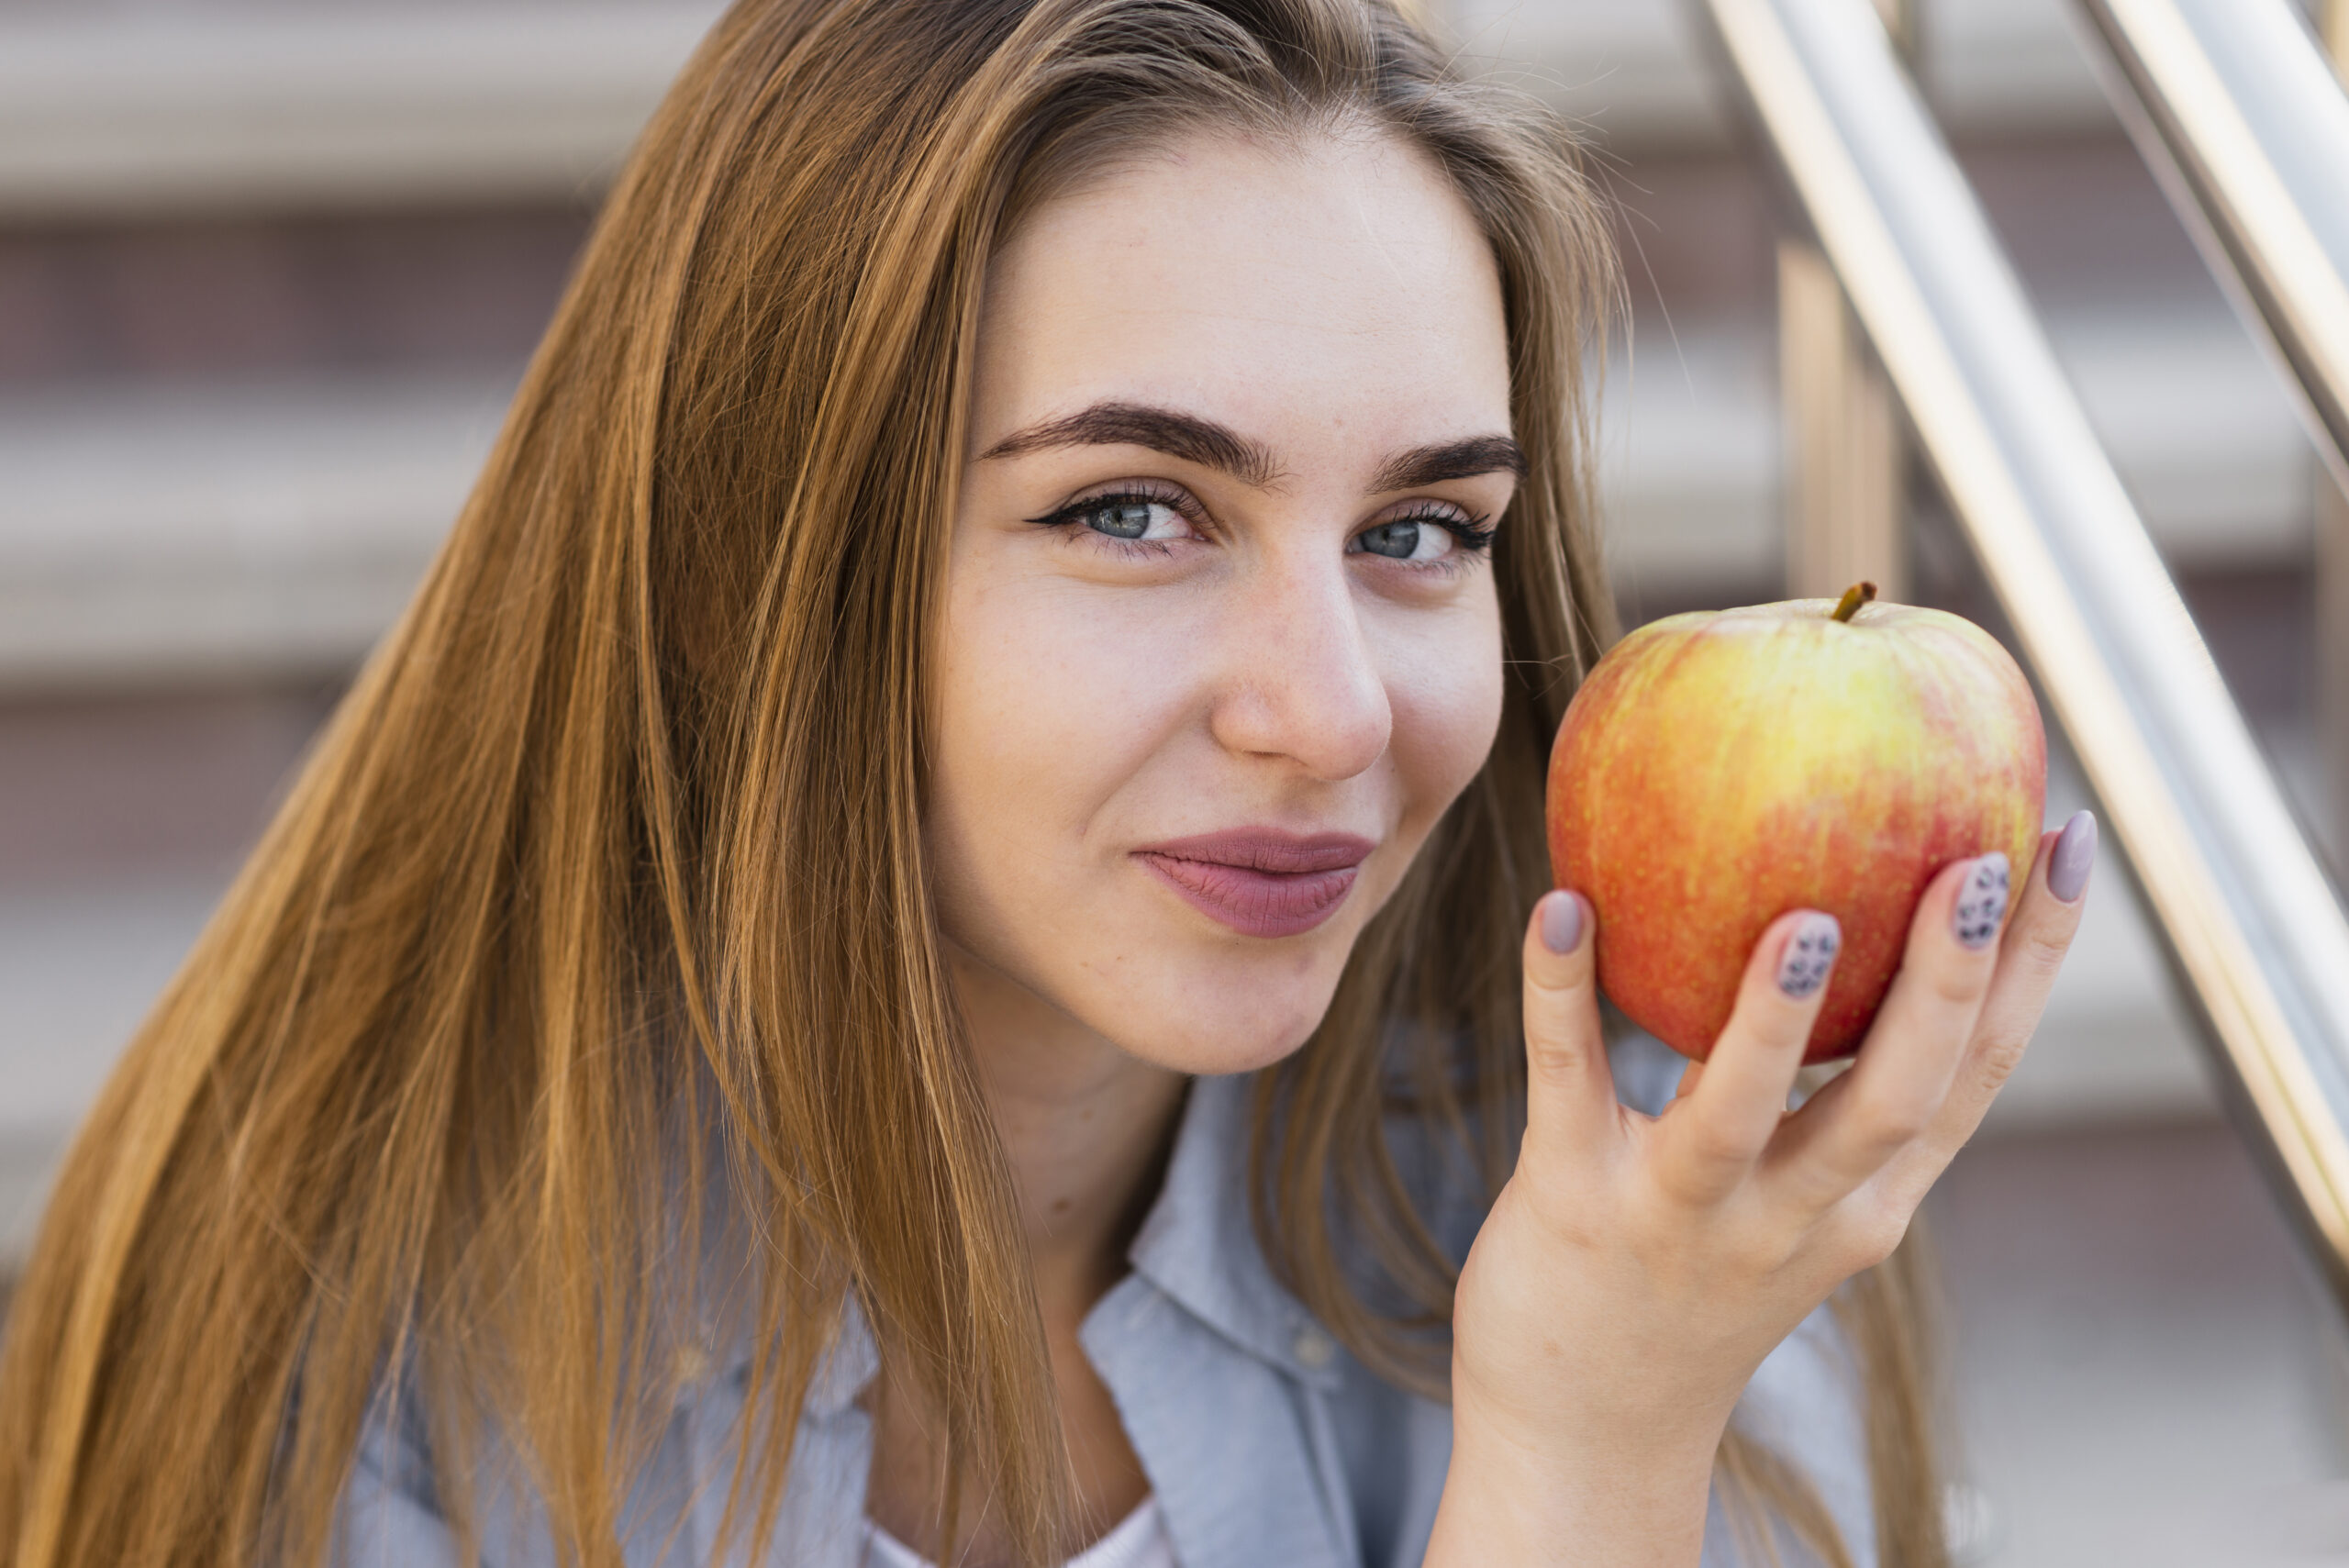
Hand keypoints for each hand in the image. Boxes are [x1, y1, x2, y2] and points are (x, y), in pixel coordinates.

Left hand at [1425, 814, 2094, 1565]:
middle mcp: (1792, 1216)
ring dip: (1779, 1018)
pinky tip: (1558, 905)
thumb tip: (1833, 908)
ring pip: (1744, 1114)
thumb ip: (1815, 1091)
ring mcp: (1682, 1215)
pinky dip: (1561, 993)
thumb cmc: (1688, 1285)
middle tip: (1979, 865)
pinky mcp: (1572, 1200)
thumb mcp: (1789, 1201)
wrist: (1585, 1434)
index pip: (1976, 1075)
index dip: (2033, 966)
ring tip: (1806, 918)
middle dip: (1949, 984)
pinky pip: (1568, 1081)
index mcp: (1865, 1202)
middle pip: (1898, 1098)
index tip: (2067, 848)